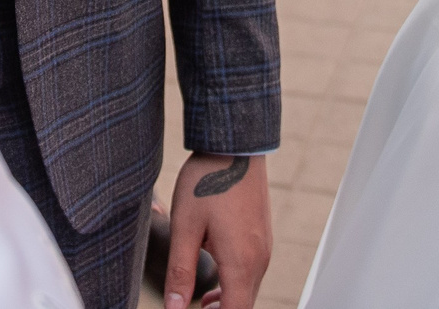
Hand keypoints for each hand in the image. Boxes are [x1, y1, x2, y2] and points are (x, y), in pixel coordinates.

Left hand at [165, 152, 268, 308]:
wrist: (234, 145)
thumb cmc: (208, 181)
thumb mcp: (185, 227)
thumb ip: (180, 272)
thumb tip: (174, 308)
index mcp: (241, 262)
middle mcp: (259, 259)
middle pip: (244, 305)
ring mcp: (264, 248)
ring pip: (249, 291)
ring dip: (228, 303)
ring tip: (200, 303)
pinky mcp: (263, 238)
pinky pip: (252, 274)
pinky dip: (235, 286)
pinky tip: (214, 283)